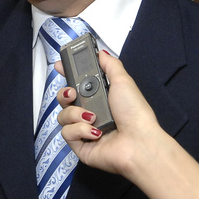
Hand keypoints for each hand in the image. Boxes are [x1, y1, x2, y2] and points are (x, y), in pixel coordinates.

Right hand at [55, 51, 162, 179]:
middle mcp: (91, 113)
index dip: (66, 75)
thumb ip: (110, 64)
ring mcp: (85, 130)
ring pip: (63, 116)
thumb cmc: (136, 114)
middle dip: (65, 94)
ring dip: (76, 114)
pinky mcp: (81, 146)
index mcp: (101, 98)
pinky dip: (80, 130)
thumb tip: (101, 53)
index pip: (77, 84)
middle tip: (73, 93)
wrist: (139, 142)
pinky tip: (95, 132)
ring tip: (92, 116)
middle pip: (65, 99)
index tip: (60, 65)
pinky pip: (67, 133)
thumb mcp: (123, 81)